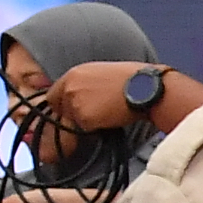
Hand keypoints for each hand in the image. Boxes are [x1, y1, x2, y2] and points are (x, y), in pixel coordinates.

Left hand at [31, 61, 151, 136]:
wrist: (147, 88)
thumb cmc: (134, 79)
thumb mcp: (104, 73)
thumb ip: (87, 83)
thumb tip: (84, 94)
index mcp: (74, 73)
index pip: (54, 94)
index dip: (65, 103)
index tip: (76, 108)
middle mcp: (70, 87)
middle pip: (60, 109)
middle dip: (74, 113)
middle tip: (97, 111)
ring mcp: (75, 103)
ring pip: (73, 120)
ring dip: (87, 120)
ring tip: (108, 111)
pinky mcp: (84, 118)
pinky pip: (85, 129)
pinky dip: (97, 127)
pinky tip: (111, 117)